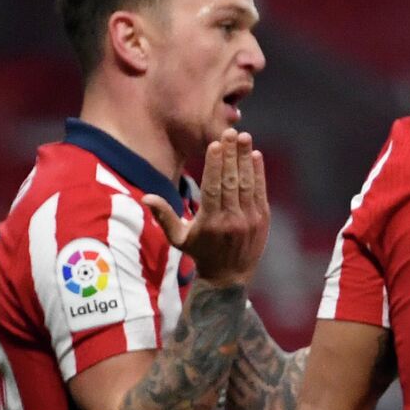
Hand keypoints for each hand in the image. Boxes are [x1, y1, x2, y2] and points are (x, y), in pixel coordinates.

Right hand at [143, 129, 269, 288]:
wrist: (229, 277)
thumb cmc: (200, 253)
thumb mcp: (178, 238)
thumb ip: (164, 216)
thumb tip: (147, 197)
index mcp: (209, 222)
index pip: (213, 188)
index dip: (215, 165)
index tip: (216, 144)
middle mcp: (231, 219)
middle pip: (231, 181)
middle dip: (231, 155)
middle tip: (230, 132)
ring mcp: (249, 219)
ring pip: (247, 183)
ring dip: (246, 158)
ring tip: (244, 137)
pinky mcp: (262, 219)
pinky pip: (260, 191)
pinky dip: (259, 172)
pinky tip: (255, 155)